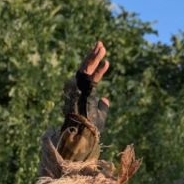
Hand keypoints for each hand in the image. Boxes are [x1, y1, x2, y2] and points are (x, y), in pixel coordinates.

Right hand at [59, 41, 110, 162]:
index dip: (97, 69)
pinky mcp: (79, 93)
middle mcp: (76, 91)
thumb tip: (106, 100)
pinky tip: (106, 63)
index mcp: (81, 95)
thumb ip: (102, 107)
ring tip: (102, 47)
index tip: (107, 62)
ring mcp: (77, 91)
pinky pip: (87, 78)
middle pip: (84, 69)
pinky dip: (96, 70)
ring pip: (84, 70)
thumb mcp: (100, 117)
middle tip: (101, 44)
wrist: (82, 139)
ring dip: (93, 58)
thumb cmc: (89, 131)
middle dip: (92, 56)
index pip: (88, 78)